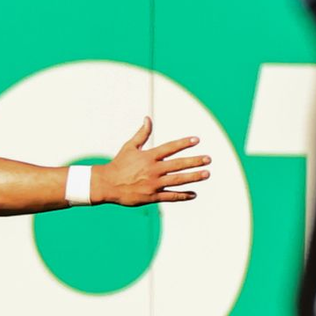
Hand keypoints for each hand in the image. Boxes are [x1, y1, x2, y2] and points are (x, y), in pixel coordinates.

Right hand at [93, 118, 210, 205]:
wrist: (107, 184)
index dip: (184, 143)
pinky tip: (193, 194)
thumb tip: (147, 118)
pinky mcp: (151, 196)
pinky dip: (182, 195)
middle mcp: (153, 170)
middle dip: (195, 162)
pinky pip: (170, 196)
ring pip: (178, 180)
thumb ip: (142, 134)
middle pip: (178, 165)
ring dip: (193, 177)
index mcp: (149, 157)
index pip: (170, 148)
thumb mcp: (130, 147)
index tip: (196, 140)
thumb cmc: (118, 164)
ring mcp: (153, 184)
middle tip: (208, 159)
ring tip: (206, 174)